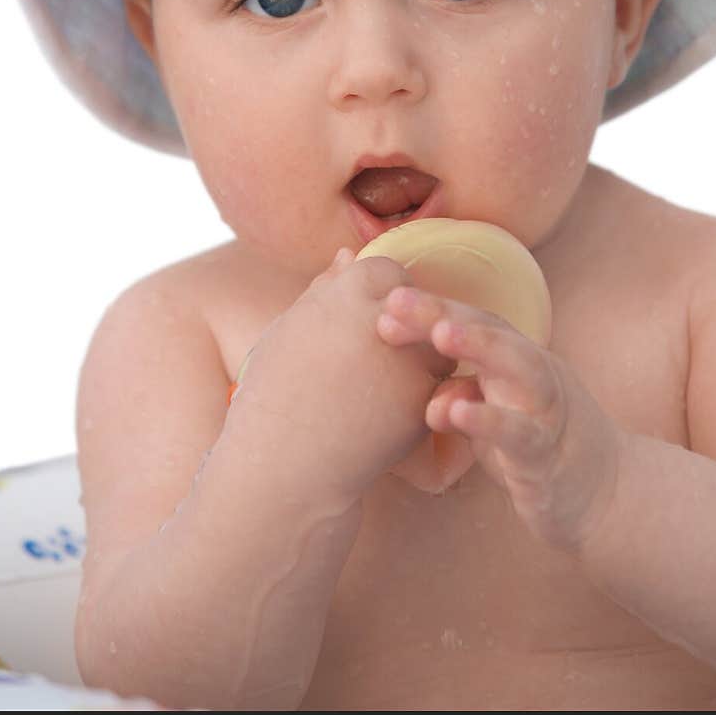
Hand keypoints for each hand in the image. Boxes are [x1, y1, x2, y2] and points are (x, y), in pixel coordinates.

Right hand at [230, 250, 457, 502]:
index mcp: (349, 288)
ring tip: (375, 389)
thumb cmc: (276, 392)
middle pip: (418, 306)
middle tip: (366, 364)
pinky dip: (422, 397)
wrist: (283, 461)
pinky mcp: (424, 399)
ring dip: (420, 360)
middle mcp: (385, 316)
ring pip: (437, 345)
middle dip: (403, 329)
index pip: (388, 272)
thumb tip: (348, 253)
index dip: (375, 302)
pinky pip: (439, 386)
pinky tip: (385, 415)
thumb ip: (325, 288)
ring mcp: (409, 358)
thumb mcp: (289, 328)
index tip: (354, 331)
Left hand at [377, 285, 623, 551]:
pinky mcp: (550, 458)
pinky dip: (492, 421)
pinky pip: (522, 435)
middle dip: (443, 312)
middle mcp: (535, 375)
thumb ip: (461, 401)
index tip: (382, 298)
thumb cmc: (535, 449)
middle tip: (395, 299)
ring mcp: (548, 413)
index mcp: (516, 362)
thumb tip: (427, 400)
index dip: (428, 308)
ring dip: (480, 345)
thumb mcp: (493, 419)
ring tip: (439, 332)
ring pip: (520, 369)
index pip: (471, 323)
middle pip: (493, 331)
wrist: (606, 498)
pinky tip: (457, 413)